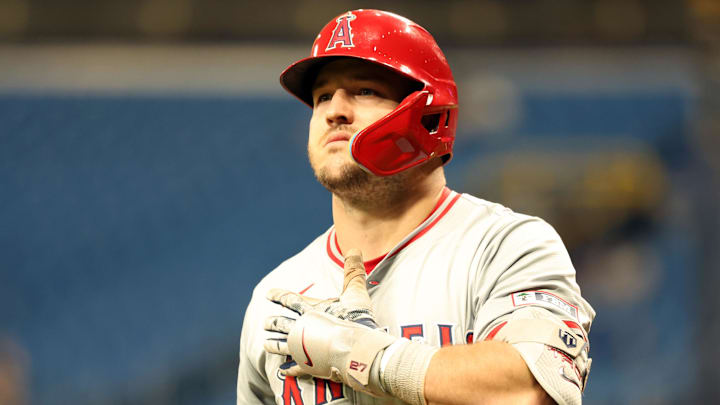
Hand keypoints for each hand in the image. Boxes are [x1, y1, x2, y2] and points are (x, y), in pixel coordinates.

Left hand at [264, 249, 394, 394]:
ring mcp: (303, 348)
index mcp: (310, 310)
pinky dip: (288, 369)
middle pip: (282, 324)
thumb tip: (354, 249)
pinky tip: (282, 370)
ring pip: (283, 346)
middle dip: (273, 323)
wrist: (358, 348)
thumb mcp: (355, 291)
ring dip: (274, 345)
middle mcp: (302, 328)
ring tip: (266, 344)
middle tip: (265, 323)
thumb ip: (353, 271)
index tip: (269, 294)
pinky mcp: (309, 366)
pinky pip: (295, 368)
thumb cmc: (357, 319)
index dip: (279, 296)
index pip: (290, 300)